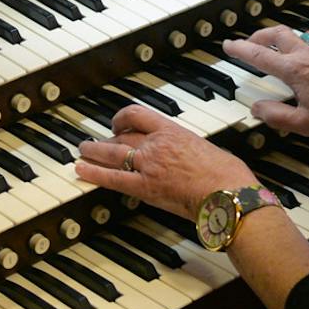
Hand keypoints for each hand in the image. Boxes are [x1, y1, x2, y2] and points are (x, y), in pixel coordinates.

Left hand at [74, 103, 257, 220]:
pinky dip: (93, 173)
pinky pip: (112, 178)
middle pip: (122, 134)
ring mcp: (148, 165)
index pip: (139, 115)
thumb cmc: (227, 175)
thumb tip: (190, 156)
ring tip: (83, 150)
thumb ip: (191, 149)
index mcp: (173, 131)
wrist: (227, 193)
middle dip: (107, 137)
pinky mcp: (144, 187)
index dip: (123, 117)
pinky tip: (81, 170)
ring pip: (112, 152)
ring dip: (94, 150)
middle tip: (99, 141)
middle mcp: (157, 144)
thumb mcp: (208, 150)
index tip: (119, 123)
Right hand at [221, 25, 308, 135]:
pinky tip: (295, 64)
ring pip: (291, 37)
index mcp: (294, 70)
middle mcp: (306, 56)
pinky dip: (292, 49)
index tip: (228, 45)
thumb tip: (257, 109)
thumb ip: (276, 116)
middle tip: (246, 43)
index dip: (240, 49)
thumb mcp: (304, 122)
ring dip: (275, 40)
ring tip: (269, 51)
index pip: (259, 55)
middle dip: (257, 36)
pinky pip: (305, 46)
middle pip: (276, 34)